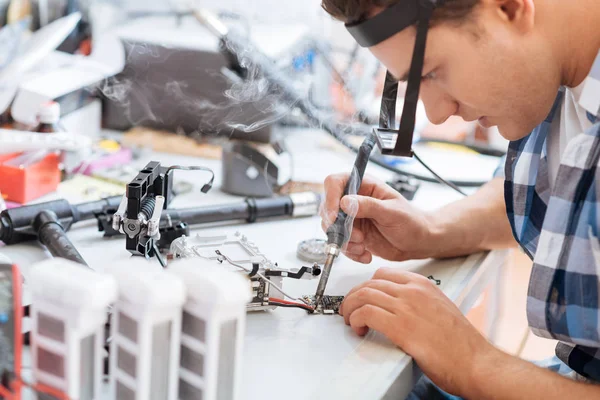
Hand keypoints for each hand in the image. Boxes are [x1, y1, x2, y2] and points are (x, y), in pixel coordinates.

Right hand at [321, 174, 435, 262]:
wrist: (418, 242)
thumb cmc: (411, 221)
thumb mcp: (392, 212)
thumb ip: (368, 206)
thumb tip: (345, 202)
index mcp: (363, 185)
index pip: (335, 183)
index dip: (330, 198)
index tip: (335, 216)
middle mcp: (354, 200)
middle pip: (328, 208)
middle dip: (338, 227)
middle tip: (357, 237)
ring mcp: (352, 219)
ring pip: (332, 229)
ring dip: (345, 242)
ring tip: (363, 246)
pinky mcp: (352, 235)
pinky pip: (341, 244)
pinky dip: (351, 252)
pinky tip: (366, 254)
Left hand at [339, 268, 495, 396]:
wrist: (476, 362)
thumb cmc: (461, 344)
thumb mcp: (440, 310)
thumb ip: (419, 303)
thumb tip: (397, 307)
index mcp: (423, 285)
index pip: (382, 274)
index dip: (366, 286)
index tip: (360, 297)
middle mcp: (414, 291)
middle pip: (369, 283)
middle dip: (353, 297)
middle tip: (349, 310)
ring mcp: (407, 307)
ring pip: (363, 295)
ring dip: (350, 308)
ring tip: (350, 321)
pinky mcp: (400, 326)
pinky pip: (366, 313)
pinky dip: (355, 320)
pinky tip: (359, 329)